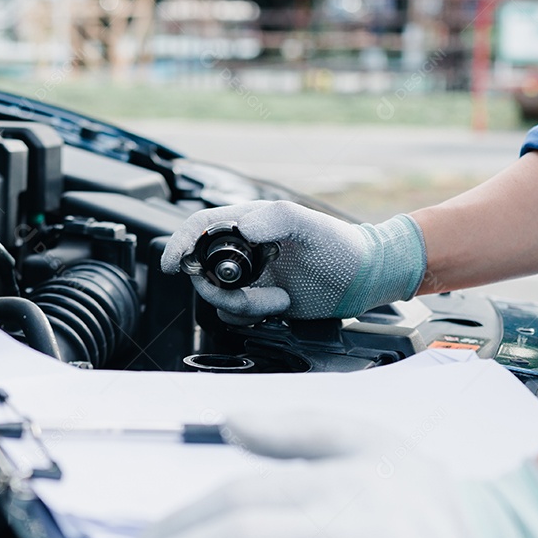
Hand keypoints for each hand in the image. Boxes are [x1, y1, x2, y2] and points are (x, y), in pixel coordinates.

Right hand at [161, 201, 426, 323]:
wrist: (364, 280)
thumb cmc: (342, 246)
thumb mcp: (310, 225)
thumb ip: (276, 219)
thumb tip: (242, 226)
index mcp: (249, 223)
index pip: (201, 229)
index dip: (180, 244)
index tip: (173, 264)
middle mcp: (244, 249)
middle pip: (201, 269)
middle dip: (218, 288)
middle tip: (249, 294)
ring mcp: (249, 277)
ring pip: (217, 297)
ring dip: (244, 306)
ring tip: (280, 299)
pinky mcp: (258, 301)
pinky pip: (234, 315)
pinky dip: (252, 317)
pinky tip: (280, 306)